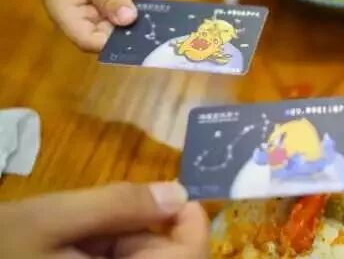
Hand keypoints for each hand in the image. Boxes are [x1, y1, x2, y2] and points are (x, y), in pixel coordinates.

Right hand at [0, 182, 207, 258]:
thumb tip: (178, 192)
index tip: (181, 192)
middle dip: (146, 229)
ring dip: (121, 239)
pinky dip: (102, 250)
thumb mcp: (50, 219)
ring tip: (73, 226)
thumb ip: (117, 206)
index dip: (193, 225)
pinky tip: (69, 240)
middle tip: (104, 208)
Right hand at [26, 0, 164, 51]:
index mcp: (72, 22)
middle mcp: (83, 22)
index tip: (145, 32)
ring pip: (121, 18)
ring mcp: (92, 12)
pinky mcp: (100, 2)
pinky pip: (120, 4)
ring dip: (142, 5)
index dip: (120, 43)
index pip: (96, 43)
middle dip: (139, 20)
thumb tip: (130, 20)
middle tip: (160, 1)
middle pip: (114, 32)